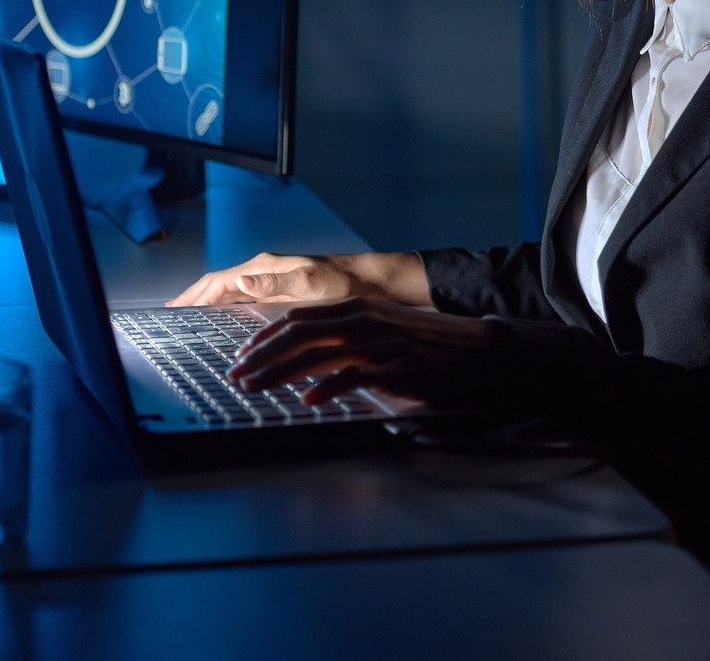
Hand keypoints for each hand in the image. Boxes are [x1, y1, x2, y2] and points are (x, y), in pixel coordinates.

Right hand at [165, 251, 427, 307]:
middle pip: (217, 284)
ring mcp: (270, 281)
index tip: (173, 309)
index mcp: (263, 267)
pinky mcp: (279, 292)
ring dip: (206, 303)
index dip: (195, 296)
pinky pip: (242, 300)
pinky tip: (221, 318)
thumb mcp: (310, 284)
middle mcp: (263, 272)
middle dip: (193, 297)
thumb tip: (241, 283)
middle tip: (170, 313)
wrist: (368, 282)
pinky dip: (224, 308)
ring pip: (228, 291)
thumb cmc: (342, 283)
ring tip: (186, 315)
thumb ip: (275, 283)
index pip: (218, 281)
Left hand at [225, 298, 498, 407]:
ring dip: (278, 373)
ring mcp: (374, 344)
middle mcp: (359, 321)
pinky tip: (307, 399)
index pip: (297, 319)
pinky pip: (349, 377)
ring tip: (254, 388)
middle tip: (236, 374)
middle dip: (260, 355)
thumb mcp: (380, 330)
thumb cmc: (424, 344)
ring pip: (313, 355)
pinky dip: (325, 387)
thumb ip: (345, 339)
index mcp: (353, 309)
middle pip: (296, 335)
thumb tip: (308, 360)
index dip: (265, 336)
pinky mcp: (390, 368)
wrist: (472, 349)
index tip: (243, 353)